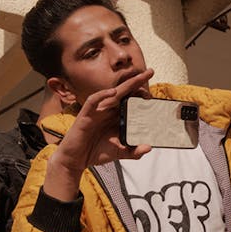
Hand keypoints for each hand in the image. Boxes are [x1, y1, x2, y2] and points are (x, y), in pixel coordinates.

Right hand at [42, 68, 153, 200]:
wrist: (76, 159)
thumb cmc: (96, 152)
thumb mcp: (118, 152)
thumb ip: (133, 151)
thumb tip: (148, 148)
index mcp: (116, 117)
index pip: (130, 102)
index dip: (141, 96)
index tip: (154, 95)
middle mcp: (108, 111)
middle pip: (124, 93)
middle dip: (137, 82)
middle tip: (150, 72)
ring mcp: (97, 111)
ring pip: (112, 93)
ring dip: (125, 84)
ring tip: (139, 78)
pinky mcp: (85, 114)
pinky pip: (93, 101)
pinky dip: (102, 95)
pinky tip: (113, 92)